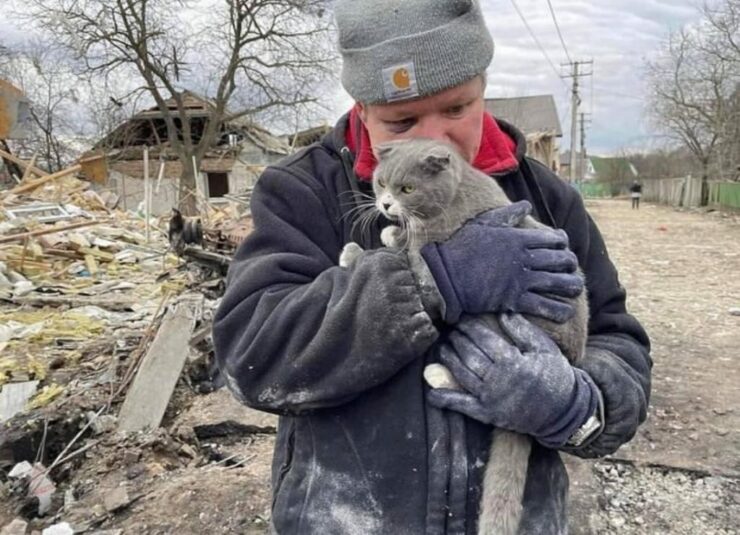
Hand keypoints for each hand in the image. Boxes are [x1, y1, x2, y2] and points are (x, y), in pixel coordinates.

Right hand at [420, 202, 582, 323]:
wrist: (444, 276)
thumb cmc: (461, 248)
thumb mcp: (483, 224)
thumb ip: (507, 215)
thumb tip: (526, 204)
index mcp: (518, 238)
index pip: (554, 239)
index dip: (563, 243)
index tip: (563, 246)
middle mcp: (524, 258)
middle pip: (561, 260)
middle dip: (570, 264)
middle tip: (571, 268)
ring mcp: (521, 280)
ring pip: (558, 283)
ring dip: (571, 286)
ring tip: (575, 289)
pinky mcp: (514, 300)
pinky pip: (545, 306)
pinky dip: (559, 310)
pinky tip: (565, 311)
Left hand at [427, 314, 597, 446]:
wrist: (563, 411)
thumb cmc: (556, 375)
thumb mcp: (544, 348)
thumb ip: (523, 331)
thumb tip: (503, 312)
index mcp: (513, 361)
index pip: (483, 339)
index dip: (469, 327)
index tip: (461, 317)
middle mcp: (498, 380)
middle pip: (469, 354)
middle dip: (457, 339)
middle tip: (450, 329)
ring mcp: (491, 398)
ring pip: (462, 374)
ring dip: (449, 360)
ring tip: (442, 348)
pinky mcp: (487, 414)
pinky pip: (462, 406)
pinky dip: (445, 399)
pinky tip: (432, 393)